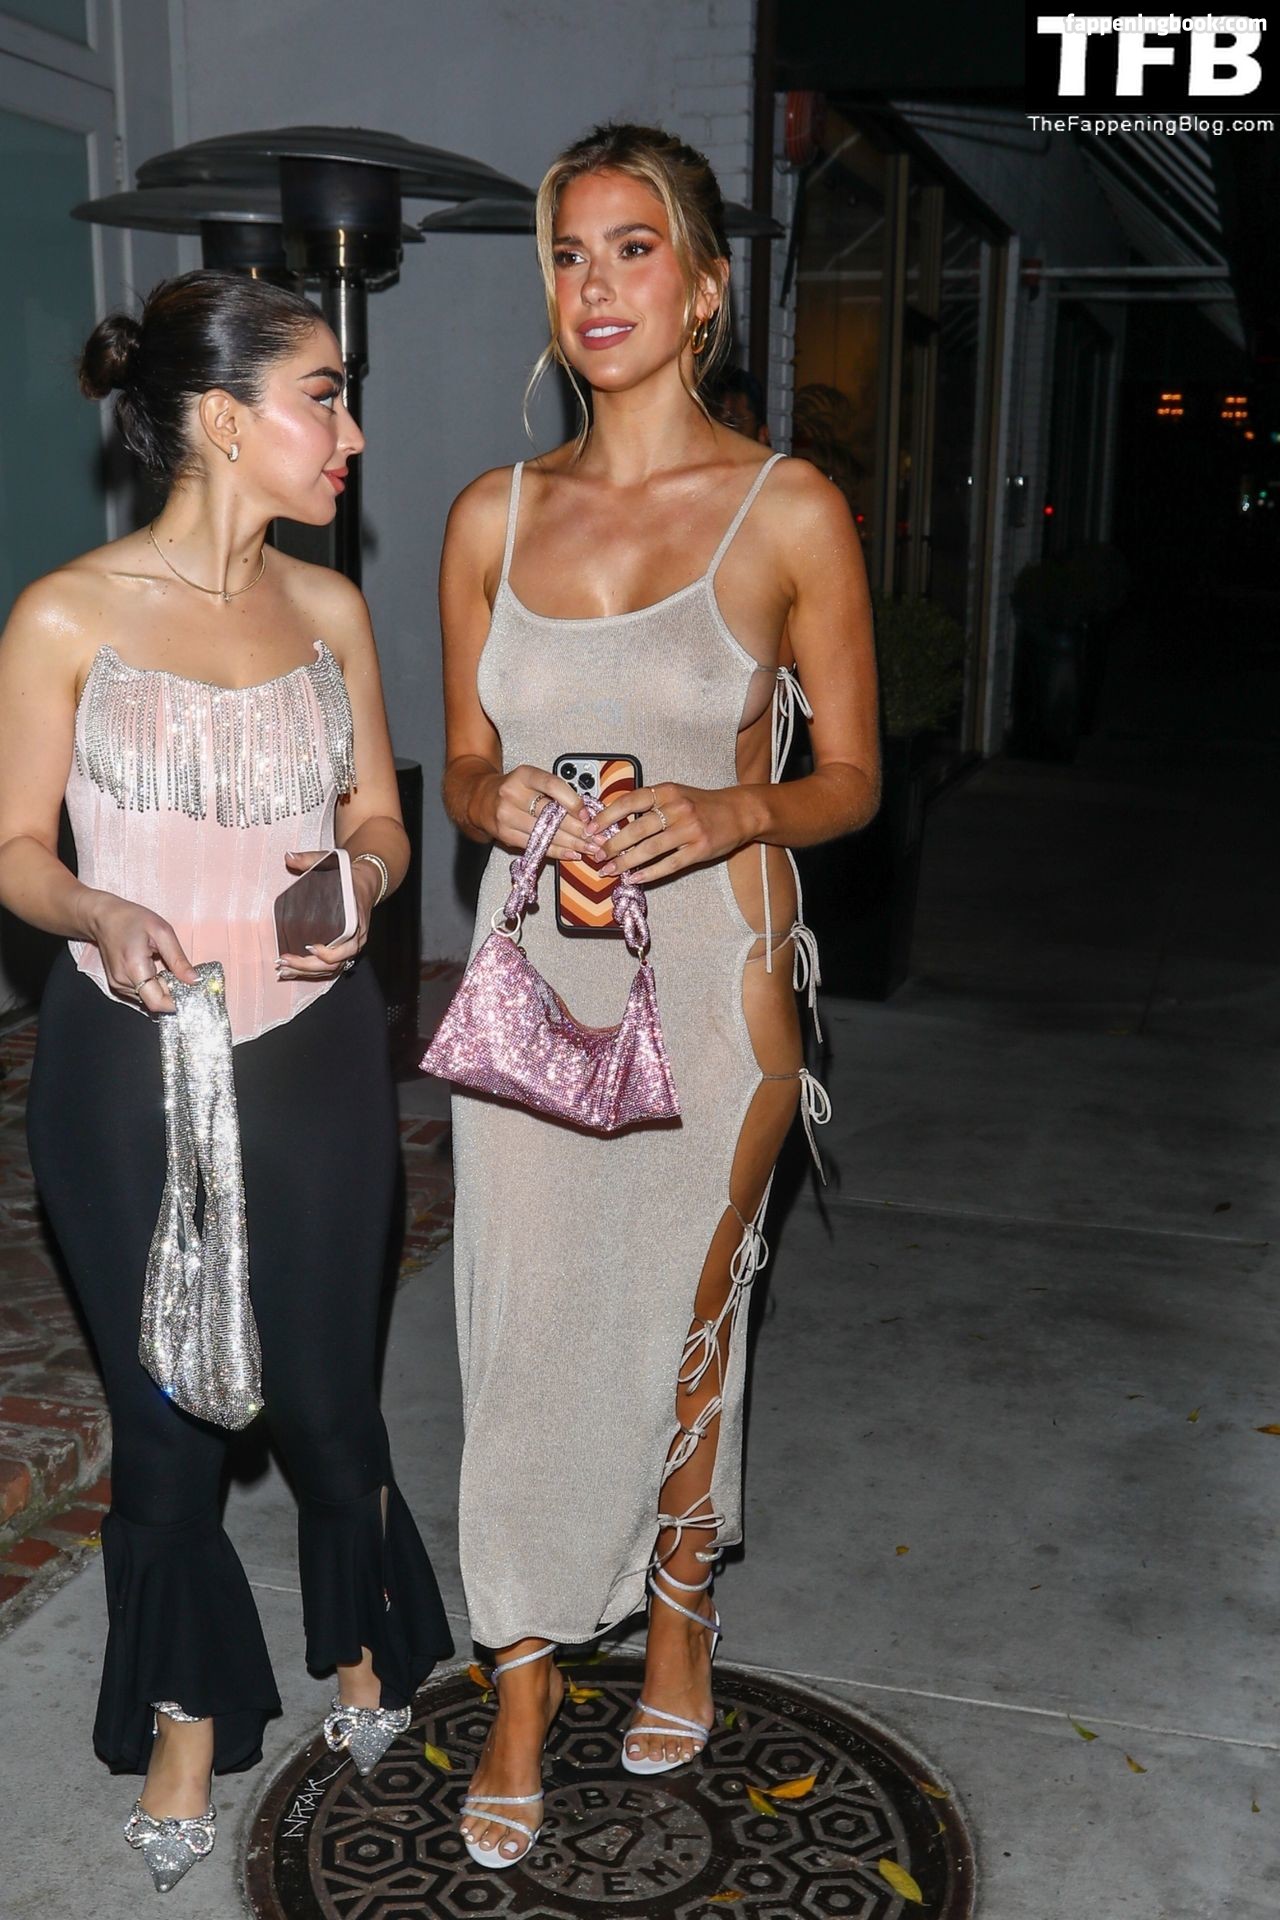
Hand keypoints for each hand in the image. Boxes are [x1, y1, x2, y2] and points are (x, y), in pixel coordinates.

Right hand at [87, 894, 198, 1014]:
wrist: (103, 917)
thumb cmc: (131, 919)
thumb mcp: (162, 932)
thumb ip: (178, 960)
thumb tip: (194, 980)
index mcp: (134, 968)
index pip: (157, 1003)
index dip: (176, 1002)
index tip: (190, 991)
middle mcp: (122, 981)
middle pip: (154, 1002)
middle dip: (171, 992)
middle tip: (178, 973)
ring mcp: (117, 984)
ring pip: (148, 998)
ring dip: (161, 988)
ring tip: (163, 966)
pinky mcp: (116, 984)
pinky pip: (140, 992)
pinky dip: (151, 985)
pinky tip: (153, 968)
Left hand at [275, 850, 373, 981]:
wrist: (366, 883)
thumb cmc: (349, 875)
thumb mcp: (332, 862)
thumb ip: (310, 859)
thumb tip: (289, 856)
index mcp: (356, 920)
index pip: (349, 945)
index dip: (331, 951)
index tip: (311, 947)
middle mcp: (355, 938)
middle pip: (335, 963)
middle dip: (308, 966)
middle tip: (285, 961)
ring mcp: (349, 946)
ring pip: (331, 969)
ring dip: (307, 973)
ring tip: (284, 970)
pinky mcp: (342, 950)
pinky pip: (329, 967)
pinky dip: (311, 972)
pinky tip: (293, 970)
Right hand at [489, 764, 594, 861]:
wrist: (480, 800)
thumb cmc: (514, 789)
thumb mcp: (532, 779)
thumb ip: (556, 791)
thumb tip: (587, 811)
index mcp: (523, 776)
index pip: (552, 785)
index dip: (573, 801)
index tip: (587, 814)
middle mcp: (512, 794)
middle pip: (551, 814)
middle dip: (579, 829)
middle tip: (598, 837)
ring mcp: (507, 816)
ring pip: (546, 833)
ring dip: (573, 844)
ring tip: (590, 848)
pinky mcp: (505, 835)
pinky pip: (537, 846)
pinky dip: (558, 851)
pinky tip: (573, 854)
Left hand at [583, 782, 759, 884]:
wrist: (739, 812)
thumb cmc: (701, 804)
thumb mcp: (675, 794)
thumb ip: (649, 803)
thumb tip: (614, 820)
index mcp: (667, 791)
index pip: (630, 801)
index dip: (607, 816)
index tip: (590, 828)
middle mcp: (677, 809)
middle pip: (636, 829)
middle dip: (612, 845)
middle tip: (597, 855)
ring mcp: (689, 830)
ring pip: (649, 849)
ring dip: (625, 862)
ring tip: (609, 870)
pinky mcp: (699, 850)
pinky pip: (669, 864)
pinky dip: (649, 873)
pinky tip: (634, 879)